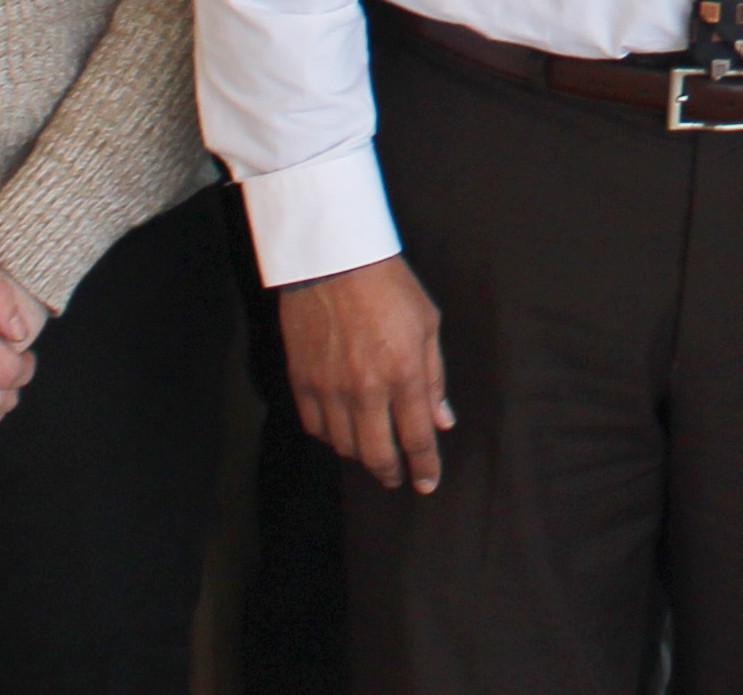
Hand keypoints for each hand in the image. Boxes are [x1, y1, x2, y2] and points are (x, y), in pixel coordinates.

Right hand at [280, 255, 455, 491]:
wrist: (333, 260)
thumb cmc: (389, 287)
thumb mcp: (428, 325)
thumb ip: (434, 378)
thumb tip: (441, 420)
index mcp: (403, 373)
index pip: (416, 438)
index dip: (425, 466)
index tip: (428, 483)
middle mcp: (366, 388)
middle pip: (377, 453)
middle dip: (390, 472)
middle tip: (398, 477)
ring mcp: (329, 388)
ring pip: (344, 445)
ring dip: (361, 455)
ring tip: (372, 452)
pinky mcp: (301, 381)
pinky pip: (315, 427)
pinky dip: (330, 436)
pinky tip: (342, 431)